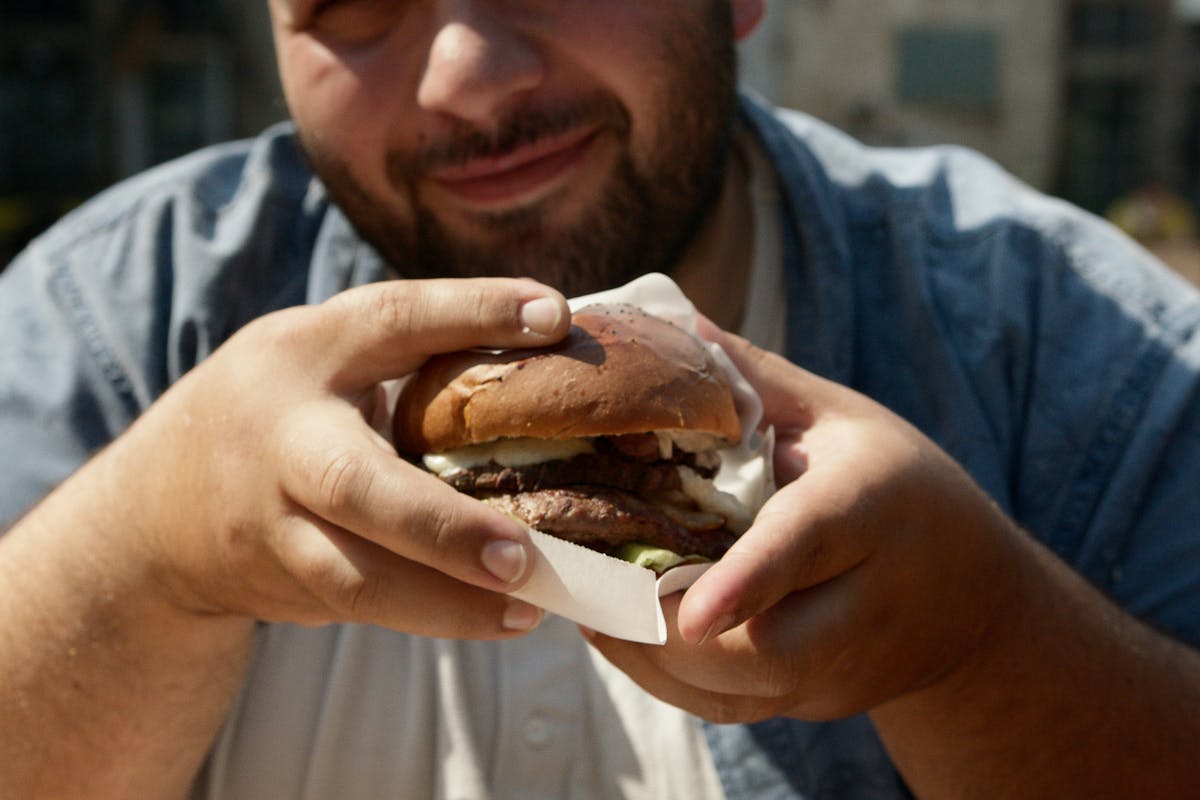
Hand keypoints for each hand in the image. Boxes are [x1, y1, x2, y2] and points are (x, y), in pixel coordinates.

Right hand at [89, 278, 569, 638]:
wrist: (157, 511)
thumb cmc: (280, 412)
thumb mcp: (323, 358)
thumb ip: (411, 350)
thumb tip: (549, 331)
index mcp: (302, 355)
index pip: (389, 321)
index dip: (470, 311)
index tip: (553, 317)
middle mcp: (283, 438)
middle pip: (354, 485)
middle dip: (440, 525)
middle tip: (523, 554)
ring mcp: (273, 524)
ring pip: (354, 576)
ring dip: (446, 600)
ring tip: (531, 606)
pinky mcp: (281, 585)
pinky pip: (363, 605)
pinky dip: (433, 615)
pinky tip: (498, 617)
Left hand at [585, 325, 1025, 721]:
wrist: (974, 600)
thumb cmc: (900, 486)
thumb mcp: (839, 419)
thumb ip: (755, 381)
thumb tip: (671, 324)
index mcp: (868, 513)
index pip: (804, 549)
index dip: (746, 582)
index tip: (689, 612)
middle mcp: (861, 608)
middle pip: (761, 647)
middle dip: (661, 627)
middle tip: (580, 579)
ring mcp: (840, 671)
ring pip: (731, 693)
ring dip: (645, 655)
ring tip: (582, 601)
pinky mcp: (813, 704)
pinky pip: (725, 710)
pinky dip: (661, 679)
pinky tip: (617, 633)